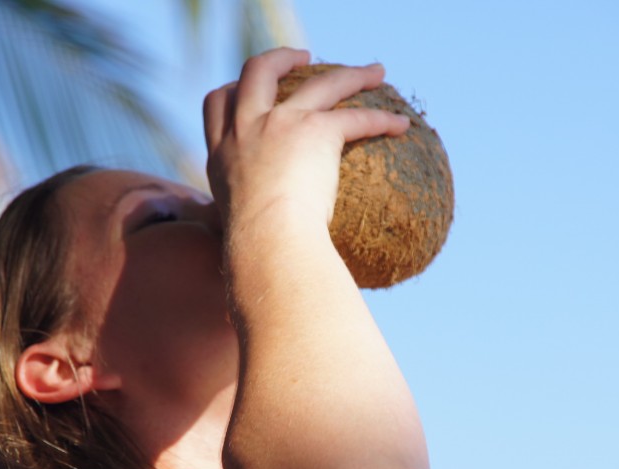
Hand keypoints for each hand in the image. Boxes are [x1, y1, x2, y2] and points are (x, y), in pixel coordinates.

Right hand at [203, 48, 409, 233]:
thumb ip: (237, 230)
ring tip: (375, 72)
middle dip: (280, 59)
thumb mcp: (233, 234)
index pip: (217, 106)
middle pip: (256, 72)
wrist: (267, 241)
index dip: (232, 93)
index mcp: (222, 154)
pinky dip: (381, 119)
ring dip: (350, 74)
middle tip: (302, 58)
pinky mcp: (315, 129)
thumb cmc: (254, 251)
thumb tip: (245, 260)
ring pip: (319, 82)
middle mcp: (245, 129)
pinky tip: (401, 124)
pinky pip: (355, 117)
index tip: (249, 92)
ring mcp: (279, 123)